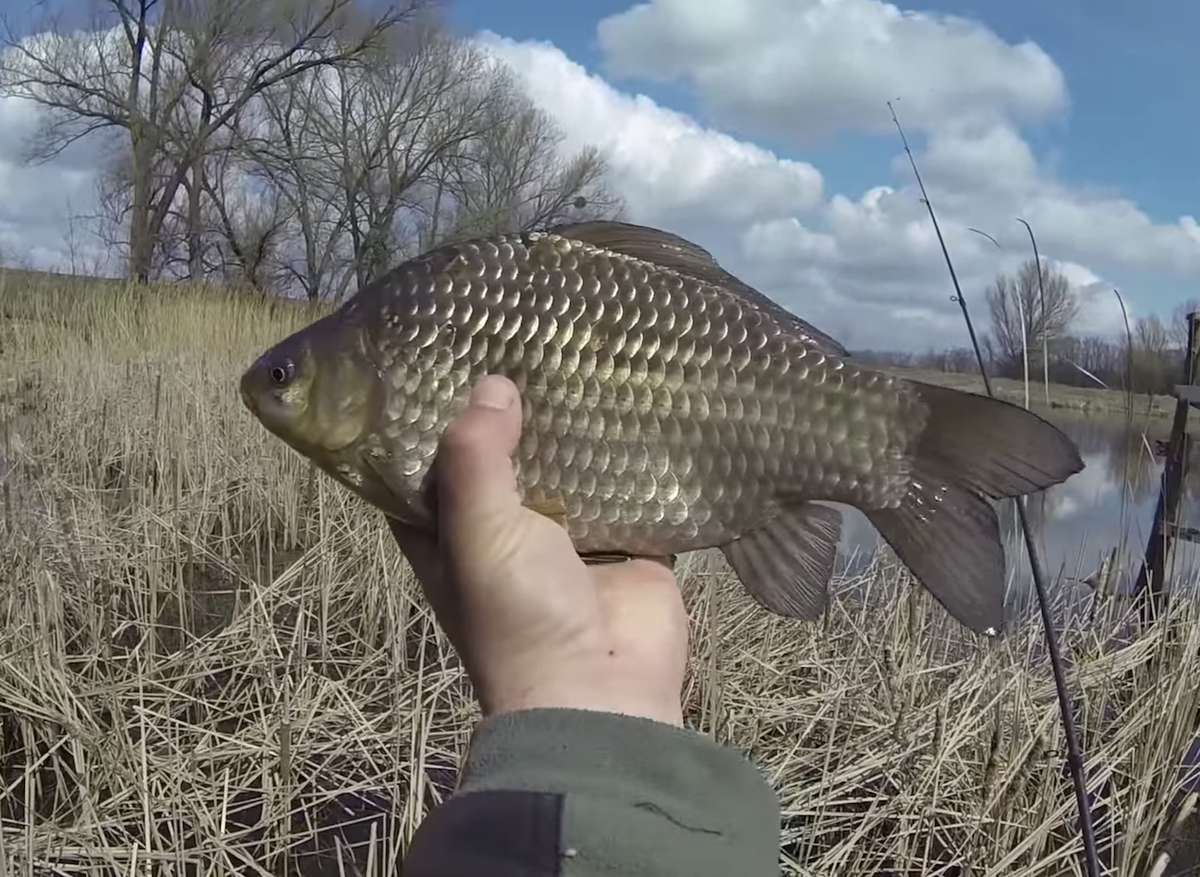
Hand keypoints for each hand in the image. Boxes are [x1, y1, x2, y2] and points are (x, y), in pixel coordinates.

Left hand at [388, 375, 688, 726]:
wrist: (603, 691)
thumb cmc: (519, 614)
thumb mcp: (477, 531)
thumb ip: (476, 456)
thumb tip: (491, 384)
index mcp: (451, 531)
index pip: (432, 460)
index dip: (436, 412)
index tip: (448, 349)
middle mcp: (504, 529)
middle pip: (506, 455)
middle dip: (517, 408)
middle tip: (528, 331)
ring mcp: (570, 535)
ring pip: (569, 464)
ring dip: (576, 423)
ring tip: (585, 347)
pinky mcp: (627, 540)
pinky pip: (629, 483)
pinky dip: (634, 450)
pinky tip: (642, 395)